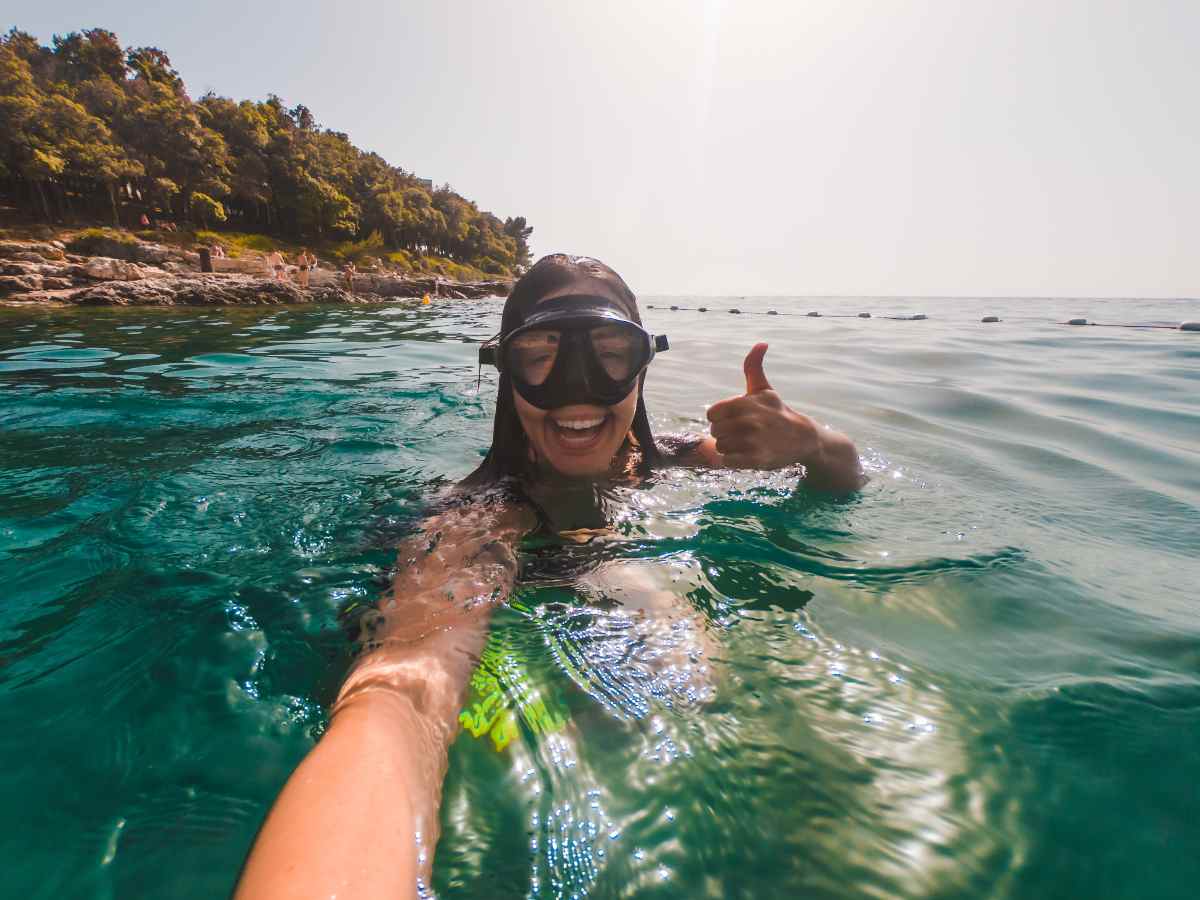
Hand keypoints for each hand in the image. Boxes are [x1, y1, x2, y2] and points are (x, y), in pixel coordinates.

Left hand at [705, 343, 822, 469]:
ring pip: (721, 447)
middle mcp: (749, 421)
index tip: (733, 419)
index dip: (720, 418)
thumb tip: (761, 343)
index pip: (711, 414)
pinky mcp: (756, 460)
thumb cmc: (777, 411)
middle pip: (715, 432)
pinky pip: (728, 461)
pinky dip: (734, 460)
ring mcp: (753, 441)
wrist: (802, 437)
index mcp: (745, 403)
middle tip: (741, 433)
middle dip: (725, 433)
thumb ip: (754, 366)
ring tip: (746, 443)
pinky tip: (747, 454)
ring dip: (730, 447)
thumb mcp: (764, 389)